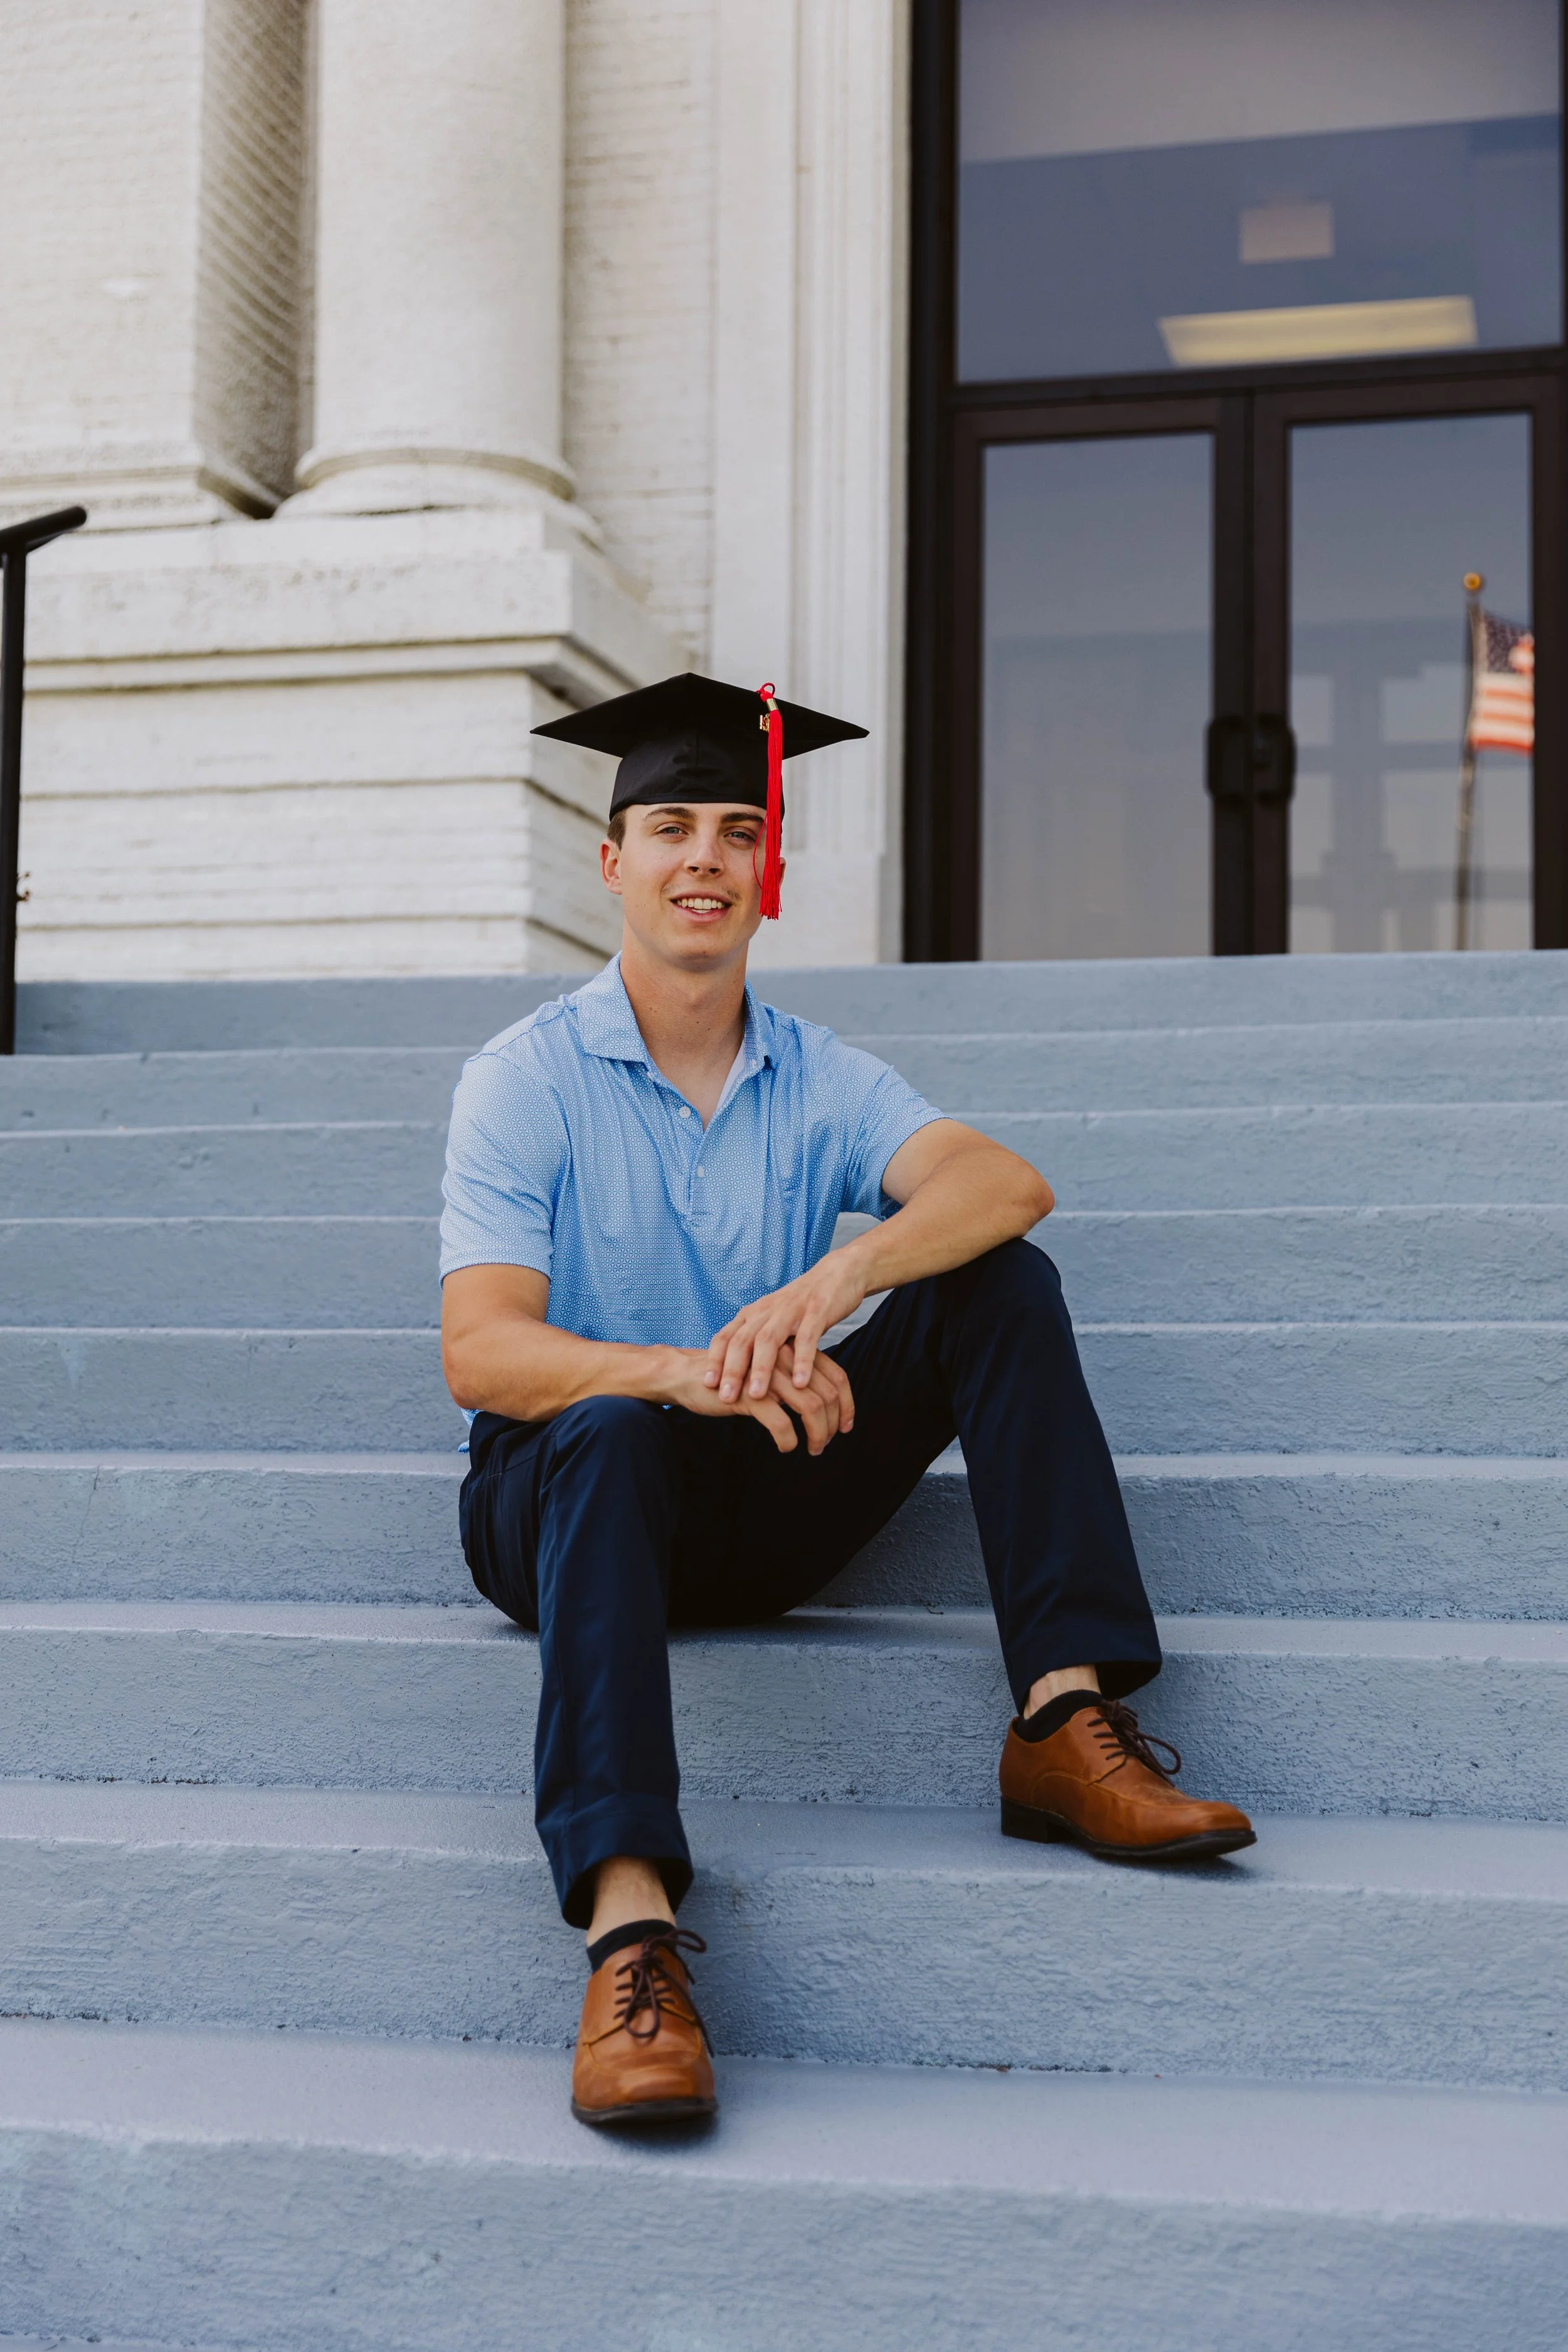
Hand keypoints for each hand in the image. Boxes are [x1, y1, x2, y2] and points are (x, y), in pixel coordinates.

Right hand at [659, 1340, 850, 1455]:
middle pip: (828, 1394)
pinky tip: (785, 1447)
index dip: (847, 1405)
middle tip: (824, 1443)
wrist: (689, 1376)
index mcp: (794, 1352)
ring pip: (811, 1407)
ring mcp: (769, 1375)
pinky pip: (781, 1422)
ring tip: (812, 1449)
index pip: (837, 1377)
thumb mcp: (770, 1375)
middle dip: (832, 1424)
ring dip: (817, 1434)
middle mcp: (786, 1359)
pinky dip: (788, 1439)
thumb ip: (794, 1381)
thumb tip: (823, 1404)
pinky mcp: (750, 1394)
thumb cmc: (733, 1378)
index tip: (845, 1427)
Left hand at [703, 1257, 866, 1420]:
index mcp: (753, 1313)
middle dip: (732, 1370)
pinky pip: (807, 1337)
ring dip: (761, 1369)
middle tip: (727, 1397)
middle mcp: (767, 1310)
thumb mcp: (772, 1321)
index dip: (715, 1360)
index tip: (708, 1385)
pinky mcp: (817, 1310)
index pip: (725, 1337)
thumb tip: (741, 1377)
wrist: (837, 1273)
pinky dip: (802, 1360)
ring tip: (757, 1395)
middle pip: (742, 1341)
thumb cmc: (801, 1305)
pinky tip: (801, 1383)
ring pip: (769, 1340)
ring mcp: (791, 1310)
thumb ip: (757, 1344)